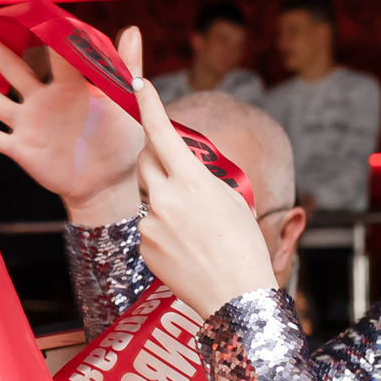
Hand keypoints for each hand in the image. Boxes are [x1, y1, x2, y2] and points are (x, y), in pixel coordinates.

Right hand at [0, 19, 145, 225]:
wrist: (108, 183)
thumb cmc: (123, 141)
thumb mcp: (130, 103)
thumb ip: (127, 67)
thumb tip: (132, 29)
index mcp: (69, 83)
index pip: (46, 49)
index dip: (31, 30)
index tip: (13, 10)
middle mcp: (42, 98)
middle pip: (7, 65)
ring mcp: (28, 123)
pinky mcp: (22, 148)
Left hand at [130, 77, 276, 317]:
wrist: (235, 294)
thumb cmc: (242, 245)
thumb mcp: (230, 199)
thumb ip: (199, 178)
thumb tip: (178, 170)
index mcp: (192, 181)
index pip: (161, 133)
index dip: (148, 105)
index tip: (138, 85)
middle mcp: (165, 198)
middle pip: (145, 160)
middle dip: (154, 156)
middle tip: (175, 169)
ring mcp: (150, 223)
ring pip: (147, 195)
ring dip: (163, 199)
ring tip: (193, 227)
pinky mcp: (143, 245)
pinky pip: (147, 224)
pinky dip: (162, 228)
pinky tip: (185, 247)